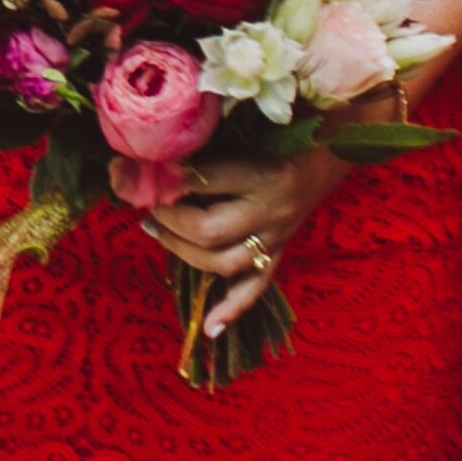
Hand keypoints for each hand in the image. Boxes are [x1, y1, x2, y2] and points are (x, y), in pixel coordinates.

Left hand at [129, 139, 346, 337]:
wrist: (323, 155)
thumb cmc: (273, 136)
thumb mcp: (240, 132)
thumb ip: (200, 148)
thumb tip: (143, 162)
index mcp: (260, 172)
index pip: (203, 181)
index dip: (165, 180)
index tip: (138, 171)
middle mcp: (269, 210)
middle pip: (209, 230)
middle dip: (168, 220)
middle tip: (148, 204)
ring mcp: (275, 239)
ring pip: (224, 263)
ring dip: (181, 251)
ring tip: (156, 230)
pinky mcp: (278, 256)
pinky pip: (256, 289)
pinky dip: (231, 310)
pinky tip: (208, 329)